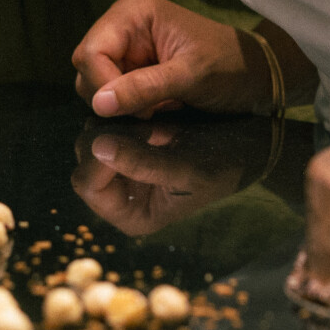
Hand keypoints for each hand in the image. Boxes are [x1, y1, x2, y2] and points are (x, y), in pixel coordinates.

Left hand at [71, 119, 251, 235]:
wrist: (246, 144)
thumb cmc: (220, 161)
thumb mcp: (186, 166)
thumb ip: (142, 163)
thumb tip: (97, 148)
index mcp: (130, 216)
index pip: (88, 184)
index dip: (102, 156)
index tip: (138, 131)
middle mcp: (118, 199)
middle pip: (83, 162)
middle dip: (110, 137)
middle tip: (150, 124)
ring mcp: (119, 172)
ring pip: (91, 140)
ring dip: (117, 124)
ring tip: (156, 122)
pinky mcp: (125, 148)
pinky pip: (106, 126)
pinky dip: (122, 116)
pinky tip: (150, 114)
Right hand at [72, 0, 299, 118]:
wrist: (256, 74)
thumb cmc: (230, 66)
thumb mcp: (190, 77)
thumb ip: (143, 88)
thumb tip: (99, 104)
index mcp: (133, 12)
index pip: (91, 52)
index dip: (104, 86)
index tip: (139, 109)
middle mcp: (122, 24)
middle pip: (87, 67)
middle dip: (113, 96)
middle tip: (152, 108)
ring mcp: (126, 46)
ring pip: (96, 84)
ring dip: (123, 103)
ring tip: (159, 106)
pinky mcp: (132, 66)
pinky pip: (112, 92)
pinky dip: (130, 106)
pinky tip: (158, 106)